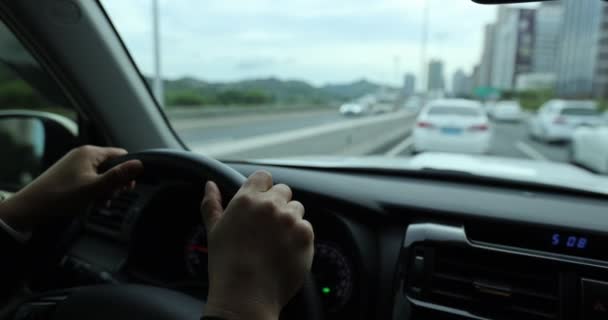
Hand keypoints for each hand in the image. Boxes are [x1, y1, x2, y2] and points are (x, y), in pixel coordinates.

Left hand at [0, 145, 142, 229]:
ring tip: (98, 202)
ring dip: (105, 189)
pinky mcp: (70, 174)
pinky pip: (90, 179)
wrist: (31, 207)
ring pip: (101, 175)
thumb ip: (118, 176)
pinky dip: (94, 191)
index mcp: (90, 153)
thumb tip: (140, 164)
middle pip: (112, 166)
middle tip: (109, 197)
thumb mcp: (94, 188)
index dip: (127, 171)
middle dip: (115, 183)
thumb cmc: (61, 196)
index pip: (121, 155)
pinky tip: (91, 202)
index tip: (126, 187)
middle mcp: (83, 155)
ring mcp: (75, 164)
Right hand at [201, 171, 313, 319]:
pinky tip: (285, 251)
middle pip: (284, 191)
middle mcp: (269, 205)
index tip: (261, 202)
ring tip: (276, 242)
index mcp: (246, 199)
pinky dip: (299, 237)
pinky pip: (306, 227)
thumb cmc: (226, 265)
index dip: (264, 188)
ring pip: (297, 208)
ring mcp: (289, 219)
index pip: (264, 177)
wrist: (246, 295)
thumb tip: (210, 185)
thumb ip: (212, 204)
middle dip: (278, 204)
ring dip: (290, 220)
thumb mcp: (213, 231)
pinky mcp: (305, 235)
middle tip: (268, 227)